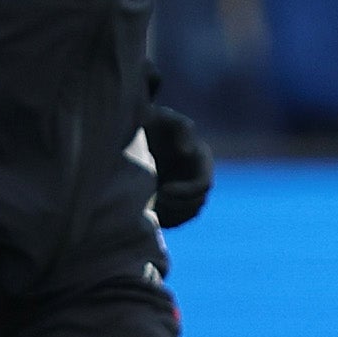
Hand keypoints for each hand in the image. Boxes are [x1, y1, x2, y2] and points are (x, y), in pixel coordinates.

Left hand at [145, 103, 211, 228]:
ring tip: (149, 205)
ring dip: (171, 214)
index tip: (163, 189)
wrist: (133, 133)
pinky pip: (176, 219)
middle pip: (198, 203)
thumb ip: (181, 127)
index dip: (186, 192)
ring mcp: (187, 189)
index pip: (204, 185)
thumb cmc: (149, 121)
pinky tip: (145, 210)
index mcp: (201, 158)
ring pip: (189, 213)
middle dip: (177, 205)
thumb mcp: (163, 117)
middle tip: (153, 198)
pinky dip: (164, 219)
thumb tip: (189, 152)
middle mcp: (197, 175)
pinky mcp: (174, 200)